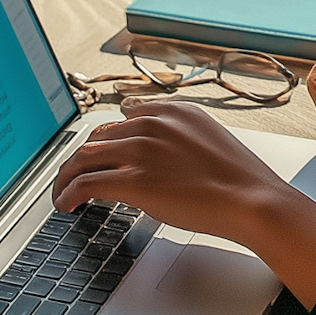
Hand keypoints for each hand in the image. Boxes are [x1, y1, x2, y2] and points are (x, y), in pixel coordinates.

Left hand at [51, 101, 315, 306]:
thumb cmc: (241, 180)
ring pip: (85, 156)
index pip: (125, 115)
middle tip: (75, 173)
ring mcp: (142, 151)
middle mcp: (154, 124)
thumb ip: (181, 139)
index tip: (101, 149)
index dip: (108, 136)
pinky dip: (69, 193)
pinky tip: (66, 204)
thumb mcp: (210, 141)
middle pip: (99, 135)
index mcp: (175, 111)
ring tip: (62, 192)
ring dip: (68, 175)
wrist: (253, 200)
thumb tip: (163, 156)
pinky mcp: (134, 181)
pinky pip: (86, 183)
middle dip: (83, 156)